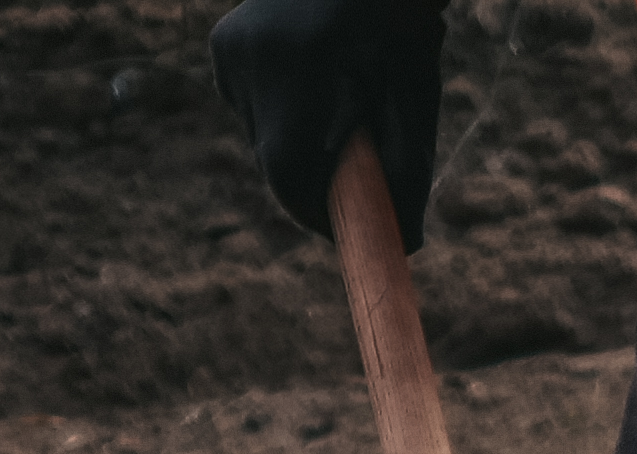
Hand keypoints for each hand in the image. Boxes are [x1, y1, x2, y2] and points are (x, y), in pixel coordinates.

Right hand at [208, 0, 447, 244]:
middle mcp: (255, 54)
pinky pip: (249, 106)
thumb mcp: (414, 94)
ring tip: (334, 116)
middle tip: (348, 184)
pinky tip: (308, 87)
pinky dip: (278, 114)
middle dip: (310, 181)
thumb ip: (408, 169)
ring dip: (294, 144)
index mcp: (304, 64)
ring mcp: (231, 49)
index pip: (288, 170)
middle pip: (271, 157)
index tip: (343, 230)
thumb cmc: (401, 27)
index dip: (315, 212)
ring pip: (257, 134)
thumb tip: (408, 242)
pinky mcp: (223, 46)